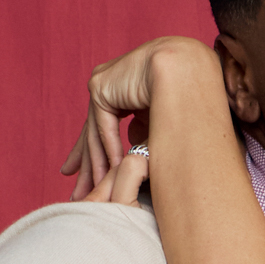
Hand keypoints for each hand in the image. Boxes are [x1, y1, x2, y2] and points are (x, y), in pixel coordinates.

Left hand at [58, 36, 218, 197]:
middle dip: (87, 165)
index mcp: (120, 88)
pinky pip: (103, 126)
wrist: (187, 69)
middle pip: (93, 132)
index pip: (102, 126)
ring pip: (96, 132)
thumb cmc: (184, 93)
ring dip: (96, 166)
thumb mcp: (156, 120)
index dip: (94, 153)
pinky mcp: (100, 85)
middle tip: (78, 194)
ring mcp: (102, 82)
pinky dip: (109, 151)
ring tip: (93, 194)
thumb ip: (141, 132)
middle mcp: (108, 84)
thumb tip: (131, 145)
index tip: (83, 175)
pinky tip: (112, 173)